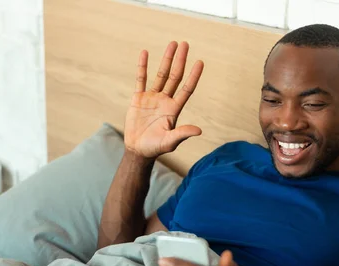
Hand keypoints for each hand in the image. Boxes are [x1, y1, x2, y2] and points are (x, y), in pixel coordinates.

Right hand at [124, 41, 203, 158]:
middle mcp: (165, 100)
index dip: (194, 76)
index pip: (186, 89)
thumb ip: (182, 134)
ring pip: (161, 75)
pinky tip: (145, 53)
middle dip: (180, 60)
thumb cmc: (155, 147)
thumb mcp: (170, 141)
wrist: (138, 149)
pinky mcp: (139, 98)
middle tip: (185, 44)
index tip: (200, 62)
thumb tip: (199, 130)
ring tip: (173, 44)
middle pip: (175, 77)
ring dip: (166, 59)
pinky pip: (141, 79)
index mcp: (174, 109)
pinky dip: (142, 66)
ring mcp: (152, 97)